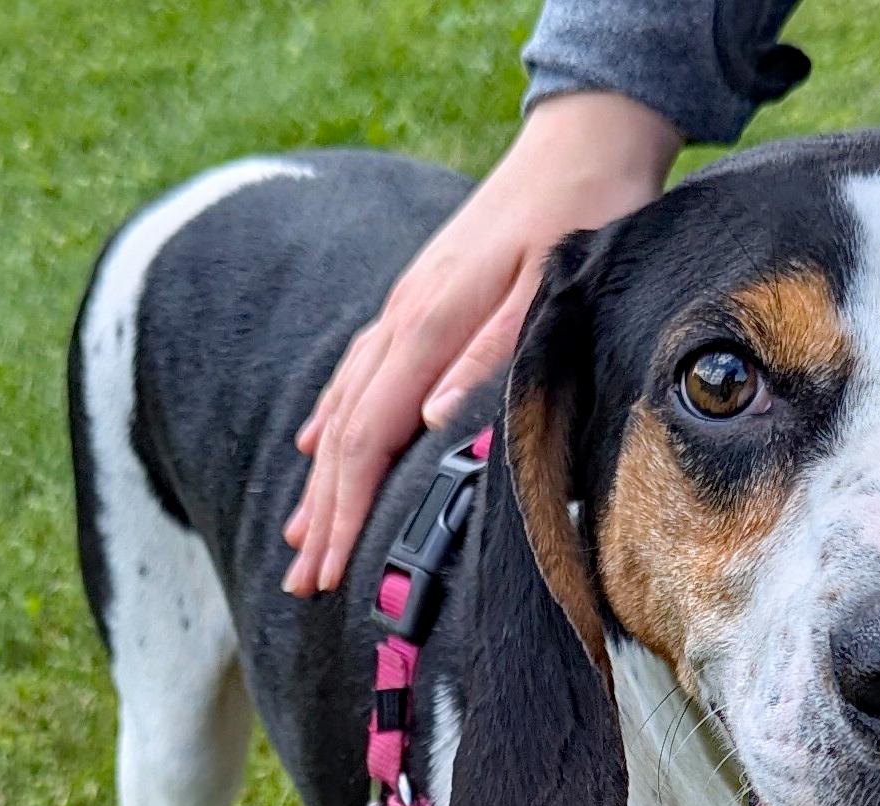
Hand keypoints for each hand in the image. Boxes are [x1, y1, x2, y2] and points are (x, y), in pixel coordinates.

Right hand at [282, 92, 681, 594]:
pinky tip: (314, 448)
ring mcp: (403, 310)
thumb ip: (491, 356)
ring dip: (319, 479)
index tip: (330, 568)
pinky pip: (357, 374)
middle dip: (321, 515)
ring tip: (301, 538)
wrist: (578, 148)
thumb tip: (431, 420)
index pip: (369, 438)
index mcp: (429, 328)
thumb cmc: (579, 222)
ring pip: (342, 408)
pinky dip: (331, 420)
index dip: (346, 509)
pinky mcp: (416, 302)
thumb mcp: (551, 292)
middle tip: (302, 582)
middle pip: (343, 436)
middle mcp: (402, 321)